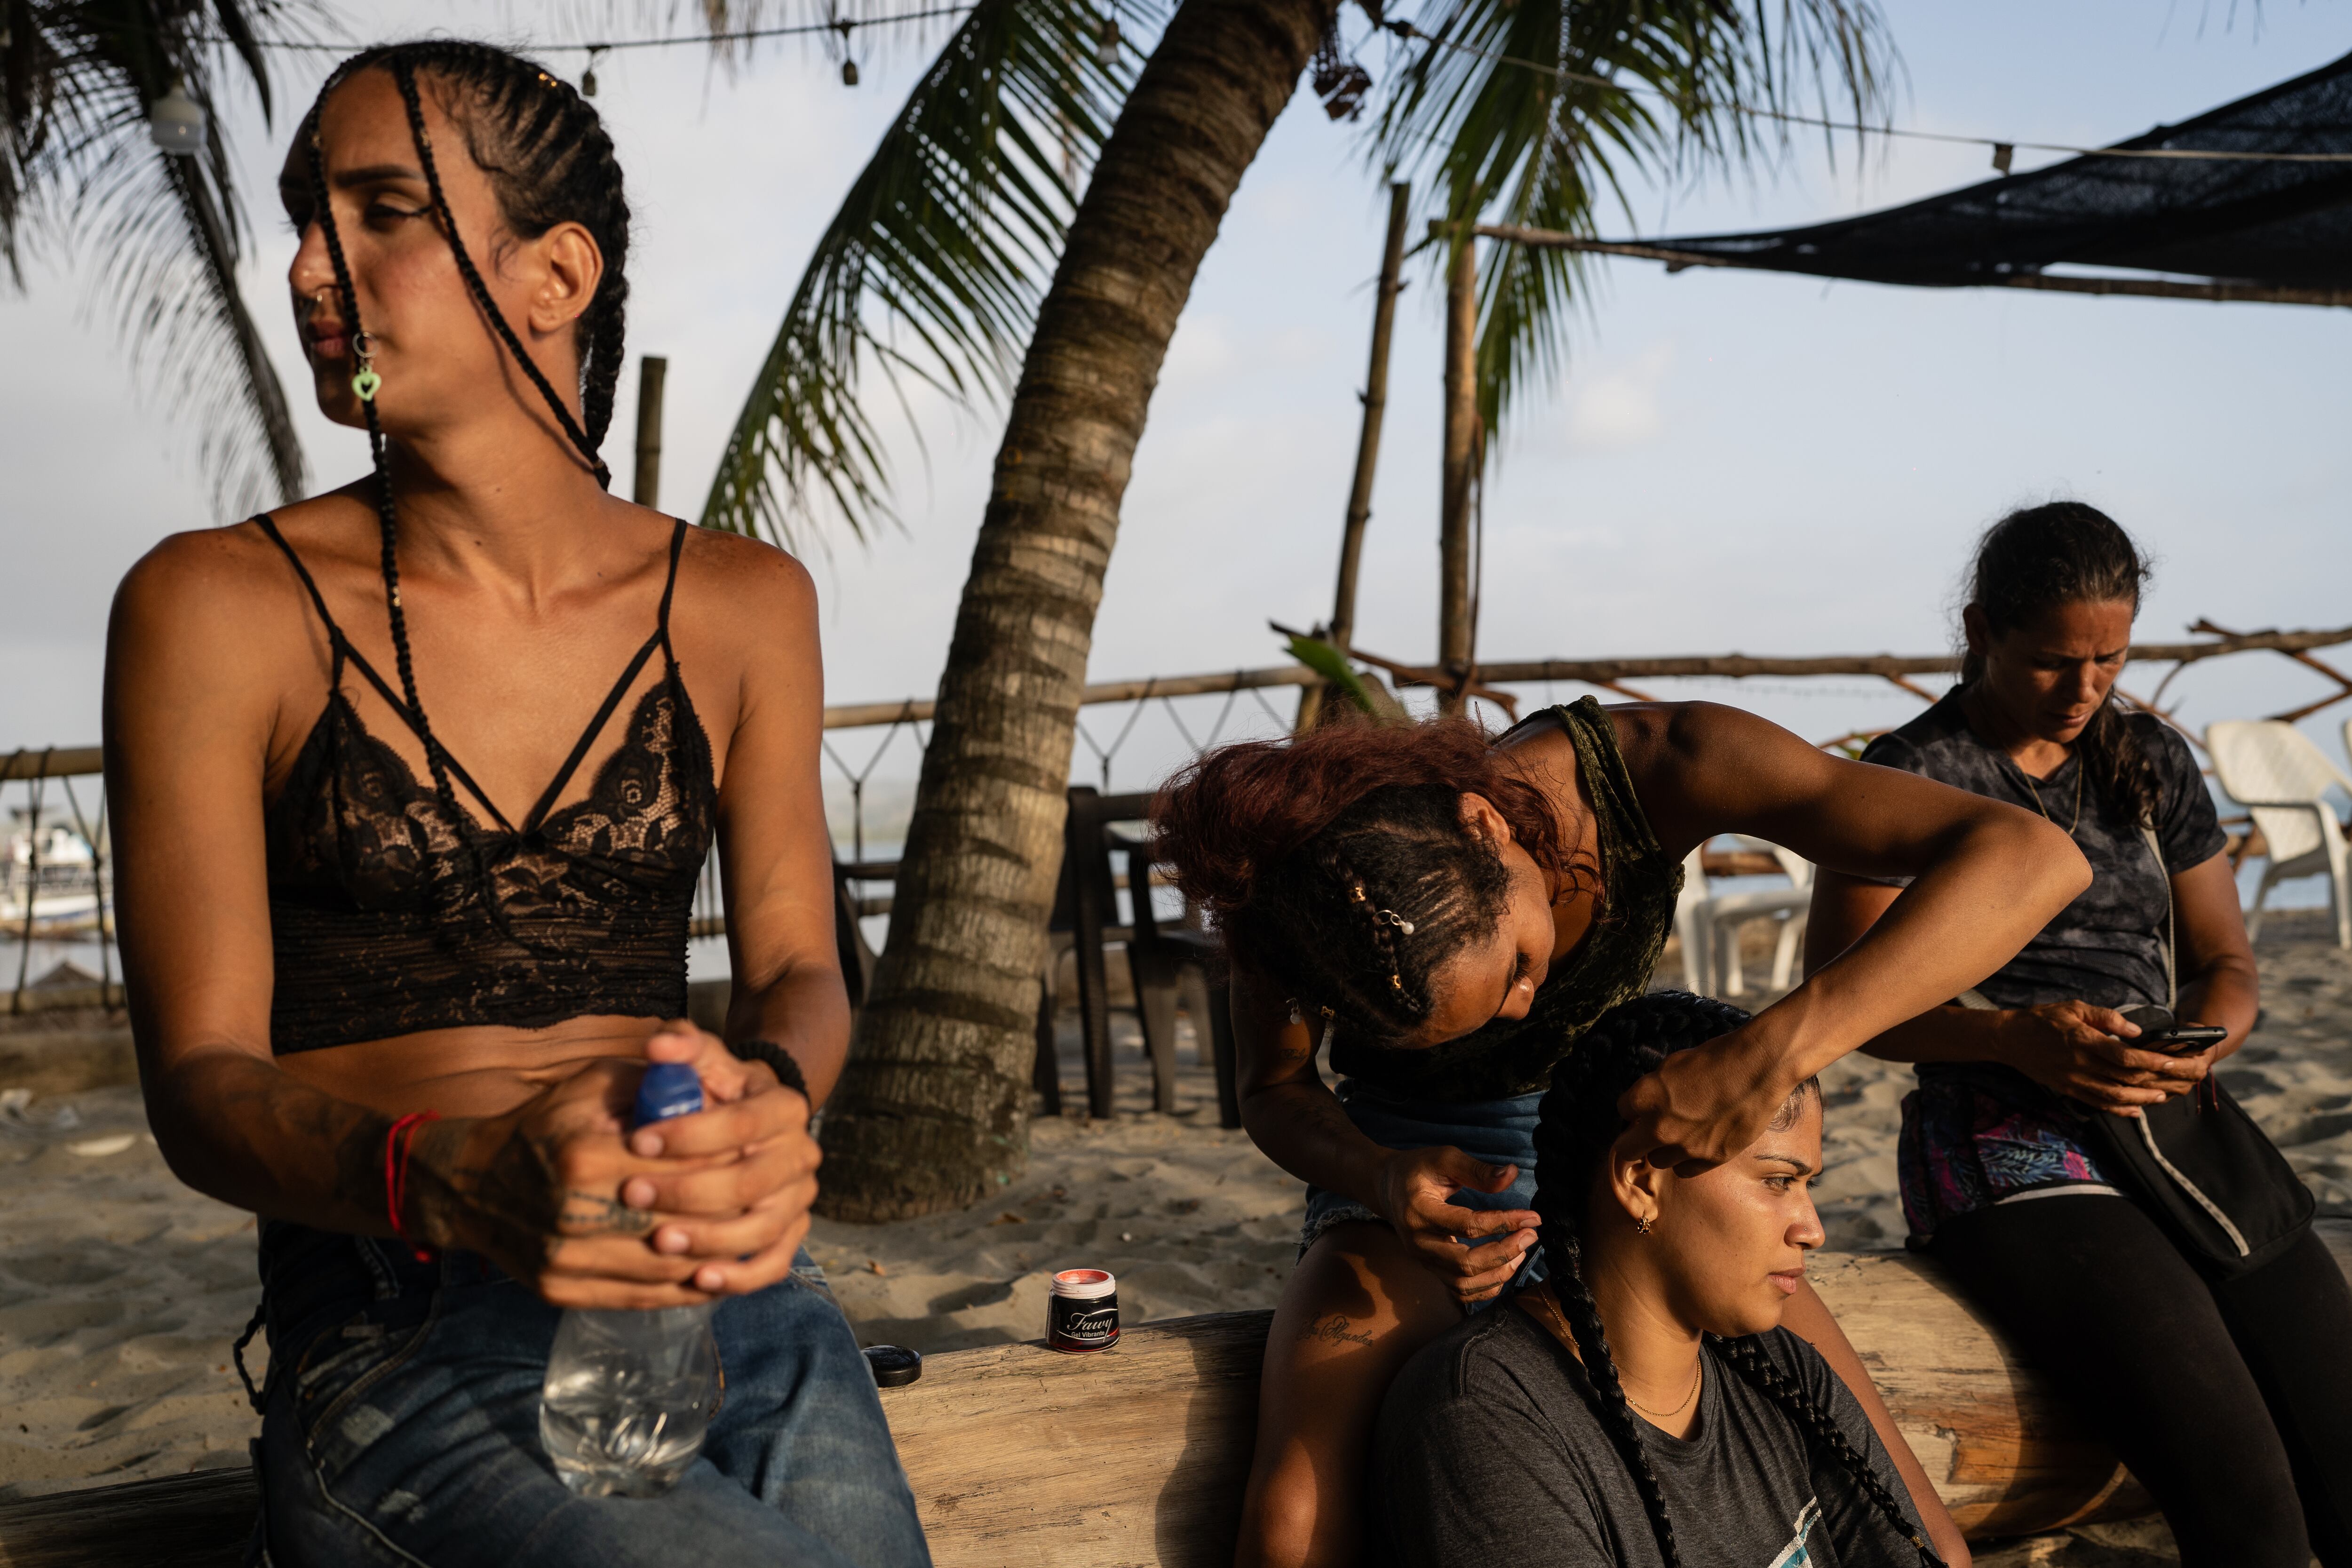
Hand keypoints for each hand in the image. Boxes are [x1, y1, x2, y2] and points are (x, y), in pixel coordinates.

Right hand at [418, 1023, 820, 1308]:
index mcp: (583, 1157)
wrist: (473, 1184)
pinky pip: (639, 1298)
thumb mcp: (593, 1084)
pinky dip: (682, 1288)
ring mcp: (564, 1261)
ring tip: (747, 1238)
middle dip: (726, 1214)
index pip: (678, 1168)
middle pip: (676, 1222)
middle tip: (763, 1202)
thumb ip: (652, 1082)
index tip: (755, 1157)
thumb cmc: (544, 1124)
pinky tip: (711, 1271)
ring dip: (713, 1257)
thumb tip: (713, 1086)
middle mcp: (571, 1215)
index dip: (723, 1164)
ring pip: (664, 1269)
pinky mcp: (562, 1292)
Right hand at [1373, 1145, 1538, 1303]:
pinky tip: (1505, 1269)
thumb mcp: (1444, 1159)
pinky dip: (1486, 1287)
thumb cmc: (1418, 1169)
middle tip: (1531, 1236)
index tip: (1533, 1217)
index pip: (1467, 1226)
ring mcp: (1423, 1260)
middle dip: (1505, 1252)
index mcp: (1420, 1212)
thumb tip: (1511, 1174)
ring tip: (1521, 1252)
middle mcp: (1418, 1242)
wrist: (1388, 1187)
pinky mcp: (1430, 1269)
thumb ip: (1477, 1170)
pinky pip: (1460, 1291)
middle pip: (1466, 1263)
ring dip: (1499, 1272)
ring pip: (1464, 1283)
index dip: (1504, 1223)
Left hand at [1615, 1027, 1789, 1174]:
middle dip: (1634, 1139)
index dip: (1632, 1108)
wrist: (1759, 1068)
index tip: (1643, 1107)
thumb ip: (1654, 1089)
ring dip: (1662, 1150)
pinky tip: (1695, 1146)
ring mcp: (1685, 1146)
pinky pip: (1684, 1170)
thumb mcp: (1673, 1064)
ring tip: (1678, 1136)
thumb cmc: (1717, 1058)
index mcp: (1646, 1097)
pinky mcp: (1710, 1158)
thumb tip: (1646, 1104)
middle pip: (1627, 1149)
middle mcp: (1660, 1126)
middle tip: (1646, 1131)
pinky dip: (1685, 1161)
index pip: (1622, 1111)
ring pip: (1657, 1161)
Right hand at [1996, 1001, 2210, 1114]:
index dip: (2152, 1060)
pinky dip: (2120, 1110)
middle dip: (2157, 1080)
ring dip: (2142, 1099)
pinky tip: (2136, 1110)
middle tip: (2179, 1079)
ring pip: (2115, 1096)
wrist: (2008, 1039)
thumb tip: (2135, 1030)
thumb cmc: (2043, 1019)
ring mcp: (2074, 1081)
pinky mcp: (2069, 1090)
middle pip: (2126, 1079)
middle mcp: (2081, 1065)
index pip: (2125, 1056)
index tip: (2173, 1060)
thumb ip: (2106, 1017)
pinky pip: (2098, 1104)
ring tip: (2162, 1095)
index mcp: (2083, 1041)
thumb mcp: (2073, 1007)